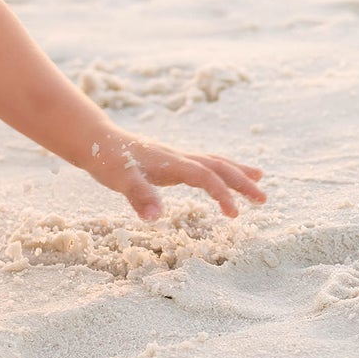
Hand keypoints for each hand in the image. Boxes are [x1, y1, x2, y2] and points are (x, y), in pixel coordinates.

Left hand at [84, 130, 265, 219]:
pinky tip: (224, 176)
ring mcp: (175, 157)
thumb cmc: (106, 159)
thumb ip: (138, 196)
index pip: (203, 175)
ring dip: (235, 171)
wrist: (95, 139)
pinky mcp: (170, 161)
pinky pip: (202, 164)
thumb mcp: (118, 179)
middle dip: (241, 181)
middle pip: (216, 165)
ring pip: (212, 161)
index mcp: (169, 161)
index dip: (221, 193)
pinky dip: (219, 170)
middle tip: (264, 199)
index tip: (235, 214)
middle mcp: (177, 156)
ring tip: (259, 179)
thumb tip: (155, 218)